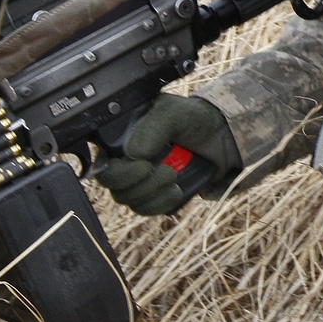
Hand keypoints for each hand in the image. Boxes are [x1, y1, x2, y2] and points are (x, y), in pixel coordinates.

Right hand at [98, 94, 240, 214]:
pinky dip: (160, 204)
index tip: (144, 165)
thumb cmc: (193, 118)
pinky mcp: (152, 194)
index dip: (116, 171)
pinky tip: (176, 191)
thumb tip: (133, 154)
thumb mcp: (173, 112)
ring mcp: (138, 178)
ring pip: (129, 199)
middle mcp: (125, 158)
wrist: (220, 137)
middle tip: (167, 171)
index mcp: (121, 136)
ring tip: (175, 177)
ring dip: (152, 194)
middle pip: (112, 185)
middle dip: (139, 183)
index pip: (101, 161)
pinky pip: (145, 209)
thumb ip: (152, 128)